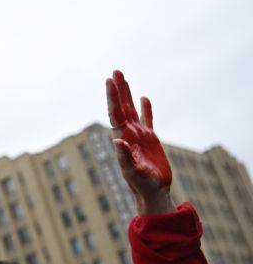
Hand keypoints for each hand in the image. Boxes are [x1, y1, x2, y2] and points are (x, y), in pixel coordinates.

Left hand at [106, 70, 173, 215]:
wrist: (153, 192)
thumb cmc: (142, 184)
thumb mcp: (133, 172)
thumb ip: (125, 157)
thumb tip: (118, 141)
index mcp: (123, 139)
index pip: (116, 113)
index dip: (113, 97)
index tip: (110, 81)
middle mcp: (128, 134)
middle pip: (121, 107)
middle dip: (118, 90)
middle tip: (115, 71)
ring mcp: (139, 136)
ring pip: (132, 110)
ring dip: (127, 94)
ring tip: (123, 78)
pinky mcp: (150, 140)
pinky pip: (147, 120)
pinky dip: (146, 109)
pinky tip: (143, 98)